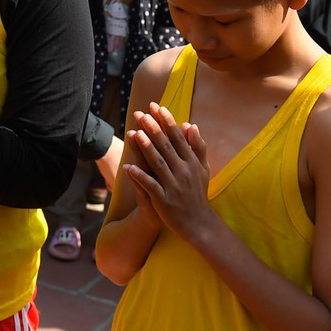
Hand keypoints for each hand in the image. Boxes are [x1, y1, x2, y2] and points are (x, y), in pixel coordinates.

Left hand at [121, 103, 219, 244]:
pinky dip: (139, 176)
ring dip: (146, 148)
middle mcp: (184, 171)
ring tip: (134, 133)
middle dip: (153, 129)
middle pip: (166, 146)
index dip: (167, 121)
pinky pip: (150, 186)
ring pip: (158, 163)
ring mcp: (173, 186)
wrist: (199, 223)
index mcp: (192, 162)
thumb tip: (191, 125)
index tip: (157, 107)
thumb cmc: (198, 194)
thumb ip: (198, 147)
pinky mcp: (164, 200)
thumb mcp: (203, 169)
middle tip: (141, 114)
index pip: (178, 137)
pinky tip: (128, 167)